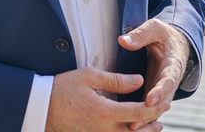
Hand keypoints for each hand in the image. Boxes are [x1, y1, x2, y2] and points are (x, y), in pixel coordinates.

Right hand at [45, 66, 169, 130]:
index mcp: (106, 113)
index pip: (139, 113)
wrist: (40, 108)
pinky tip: (131, 131)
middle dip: (154, 124)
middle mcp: (105, 131)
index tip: (164, 102)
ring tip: (154, 127)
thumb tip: (139, 81)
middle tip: (163, 116)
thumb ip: (116, 80)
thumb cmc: (62, 88)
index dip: (155, 108)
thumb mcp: (89, 77)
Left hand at [118, 19, 190, 130]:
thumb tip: (123, 41)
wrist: (174, 42)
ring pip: (157, 107)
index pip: (168, 80)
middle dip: (150, 112)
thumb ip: (141, 34)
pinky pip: (150, 106)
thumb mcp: (155, 28)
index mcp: (173, 64)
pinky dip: (143, 115)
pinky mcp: (155, 91)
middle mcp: (170, 79)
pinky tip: (131, 125)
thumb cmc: (164, 34)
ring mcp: (163, 87)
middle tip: (136, 122)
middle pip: (163, 100)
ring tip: (131, 127)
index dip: (160, 91)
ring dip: (145, 118)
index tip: (149, 100)